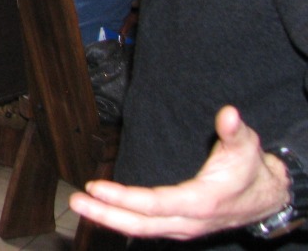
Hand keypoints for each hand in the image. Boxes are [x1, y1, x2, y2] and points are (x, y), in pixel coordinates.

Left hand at [68, 106, 290, 239]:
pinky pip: (145, 228)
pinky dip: (122, 221)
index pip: (154, 204)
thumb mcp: (247, 147)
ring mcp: (182, 227)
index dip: (124, 198)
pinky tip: (102, 213)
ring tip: (81, 205)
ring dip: (109, 218)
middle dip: (105, 214)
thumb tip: (228, 114)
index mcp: (200, 202)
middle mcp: (188, 221)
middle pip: (140, 224)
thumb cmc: (251, 170)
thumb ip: (234, 131)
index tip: (96, 187)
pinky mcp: (177, 227)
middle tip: (76, 201)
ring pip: (140, 229)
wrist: (266, 199)